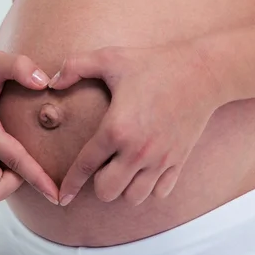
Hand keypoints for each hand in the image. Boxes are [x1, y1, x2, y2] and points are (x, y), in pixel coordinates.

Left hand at [48, 42, 228, 206]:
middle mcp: (137, 150)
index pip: (85, 167)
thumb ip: (75, 66)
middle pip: (108, 192)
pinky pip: (159, 193)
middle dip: (98, 184)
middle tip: (100, 166)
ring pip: (134, 197)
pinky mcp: (179, 161)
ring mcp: (160, 159)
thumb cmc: (154, 63)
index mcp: (116, 128)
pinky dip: (149, 188)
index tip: (62, 195)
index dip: (70, 184)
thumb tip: (52, 82)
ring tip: (121, 169)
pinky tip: (143, 170)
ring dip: (123, 188)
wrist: (203, 72)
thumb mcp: (111, 57)